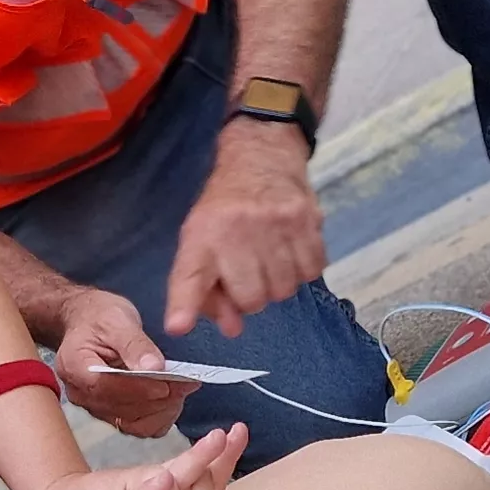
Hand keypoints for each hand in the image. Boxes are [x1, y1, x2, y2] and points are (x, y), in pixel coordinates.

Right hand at [44, 286, 193, 436]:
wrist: (88, 323)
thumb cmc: (99, 318)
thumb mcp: (117, 320)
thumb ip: (135, 345)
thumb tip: (154, 368)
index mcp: (74, 366)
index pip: (104, 387)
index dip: (137, 389)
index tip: (165, 384)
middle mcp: (80, 393)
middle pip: (120, 408)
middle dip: (156, 398)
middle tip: (186, 382)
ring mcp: (95, 407)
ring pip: (132, 423)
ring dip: (161, 409)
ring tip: (183, 388)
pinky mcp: (111, 414)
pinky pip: (138, 427)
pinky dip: (159, 417)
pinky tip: (173, 399)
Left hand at [163, 120, 325, 336]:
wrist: (260, 159)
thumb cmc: (225, 210)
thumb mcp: (201, 243)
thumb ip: (206, 292)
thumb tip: (232, 330)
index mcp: (202, 236)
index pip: (190, 276)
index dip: (184, 305)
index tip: (178, 326)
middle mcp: (237, 230)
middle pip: (252, 299)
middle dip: (251, 296)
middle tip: (249, 273)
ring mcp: (276, 225)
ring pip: (285, 290)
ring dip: (279, 283)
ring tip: (270, 259)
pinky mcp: (308, 221)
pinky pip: (312, 272)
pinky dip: (303, 269)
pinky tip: (291, 251)